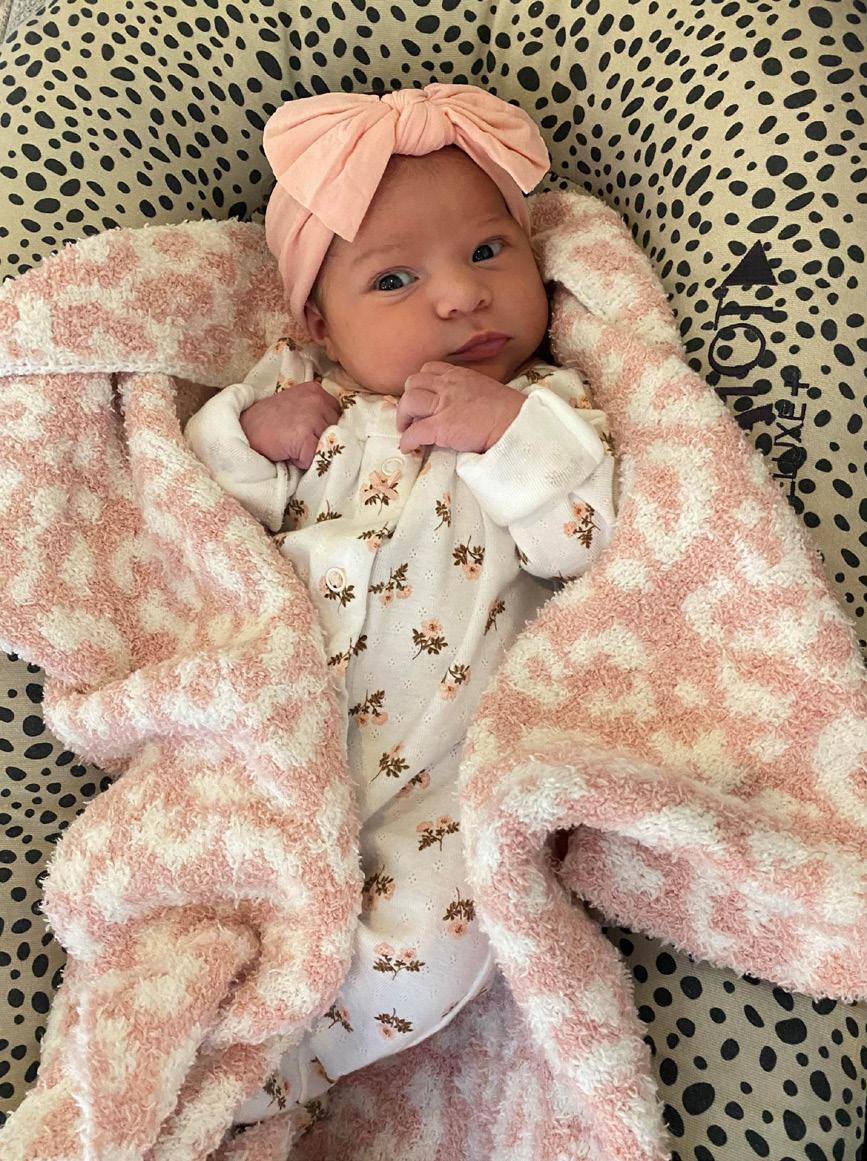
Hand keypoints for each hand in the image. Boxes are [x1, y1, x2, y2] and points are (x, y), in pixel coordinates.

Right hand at [240, 380, 340, 467]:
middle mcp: (317, 400)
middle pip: (336, 431)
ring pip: (326, 445)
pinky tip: (288, 452)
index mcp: (316, 390)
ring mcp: (311, 417)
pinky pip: (313, 458)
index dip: (323, 428)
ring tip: (292, 444)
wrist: (243, 430)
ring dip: (312, 451)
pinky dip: (302, 461)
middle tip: (296, 438)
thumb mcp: (297, 405)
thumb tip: (340, 431)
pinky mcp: (304, 436)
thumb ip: (318, 412)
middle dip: (319, 439)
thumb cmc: (269, 422)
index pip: (338, 416)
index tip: (306, 431)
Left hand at [396, 362, 523, 454]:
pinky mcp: (441, 426)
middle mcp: (448, 385)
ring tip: (407, 430)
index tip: (422, 399)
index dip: (420, 385)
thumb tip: (460, 407)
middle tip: (411, 417)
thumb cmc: (508, 412)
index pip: (429, 369)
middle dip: (408, 400)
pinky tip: (408, 448)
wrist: (517, 425)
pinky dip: (407, 441)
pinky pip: (414, 432)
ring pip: (408, 402)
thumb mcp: (486, 390)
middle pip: (413, 382)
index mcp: (460, 375)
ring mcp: (444, 405)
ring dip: (403, 417)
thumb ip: (467, 393)